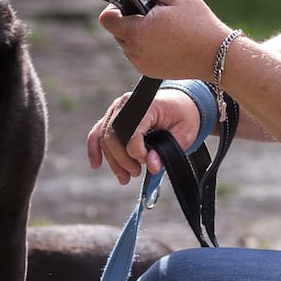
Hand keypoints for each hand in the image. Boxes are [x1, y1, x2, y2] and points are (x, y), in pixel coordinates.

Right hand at [87, 86, 205, 185]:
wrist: (181, 102)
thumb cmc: (184, 115)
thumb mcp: (185, 134)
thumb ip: (168, 150)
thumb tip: (152, 166)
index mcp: (146, 104)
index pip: (132, 131)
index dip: (137, 152)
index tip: (148, 163)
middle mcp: (126, 103)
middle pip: (113, 136)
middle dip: (122, 160)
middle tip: (135, 173)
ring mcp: (117, 109)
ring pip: (104, 138)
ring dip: (112, 161)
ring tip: (125, 178)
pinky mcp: (113, 116)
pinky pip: (98, 132)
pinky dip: (95, 148)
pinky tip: (96, 164)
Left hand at [95, 0, 231, 85]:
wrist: (217, 56)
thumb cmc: (198, 22)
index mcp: (137, 32)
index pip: (106, 18)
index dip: (116, 7)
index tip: (135, 3)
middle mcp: (134, 52)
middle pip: (116, 30)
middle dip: (129, 19)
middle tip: (155, 13)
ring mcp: (141, 64)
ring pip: (126, 43)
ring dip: (137, 33)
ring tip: (163, 27)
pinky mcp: (149, 72)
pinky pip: (137, 55)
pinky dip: (146, 46)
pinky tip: (167, 40)